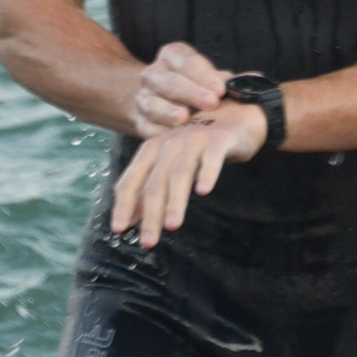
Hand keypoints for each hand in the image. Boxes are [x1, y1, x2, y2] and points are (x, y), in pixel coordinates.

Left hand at [110, 101, 269, 245]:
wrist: (237, 113)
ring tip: (172, 226)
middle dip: (150, 214)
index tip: (119, 230)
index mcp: (153, 150)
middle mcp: (170, 143)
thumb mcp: (172, 165)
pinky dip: (207, 173)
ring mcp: (195, 139)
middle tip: (148, 242)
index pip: (132, 180)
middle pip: (155, 182)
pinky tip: (204, 191)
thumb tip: (130, 221)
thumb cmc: (200, 145)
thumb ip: (151, 189)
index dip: (124, 205)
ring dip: (175, 201)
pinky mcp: (220, 138)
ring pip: (180, 172)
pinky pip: (212, 157)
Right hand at [129, 39, 230, 137]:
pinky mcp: (140, 121)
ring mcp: (144, 97)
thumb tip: (246, 85)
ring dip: (168, 111)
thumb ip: (227, 81)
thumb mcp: (211, 79)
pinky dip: (159, 131)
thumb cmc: (198, 89)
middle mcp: (154, 74)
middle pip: (170, 81)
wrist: (166, 104)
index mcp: (173, 56)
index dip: (205, 75)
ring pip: (152, 103)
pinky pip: (147, 126)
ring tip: (184, 118)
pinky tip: (174, 136)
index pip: (188, 62)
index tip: (220, 90)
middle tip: (211, 103)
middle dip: (191, 92)